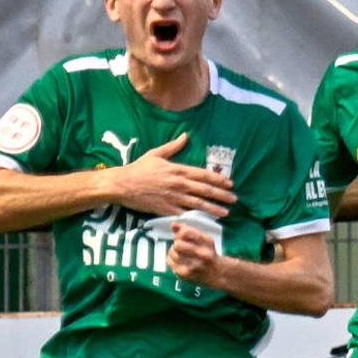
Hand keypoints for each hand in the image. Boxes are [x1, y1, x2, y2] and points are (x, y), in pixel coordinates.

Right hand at [110, 133, 236, 216]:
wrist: (123, 185)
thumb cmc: (139, 169)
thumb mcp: (156, 154)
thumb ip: (173, 147)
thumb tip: (186, 136)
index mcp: (178, 170)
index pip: (203, 174)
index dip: (218, 179)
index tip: (230, 183)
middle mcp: (179, 184)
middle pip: (205, 190)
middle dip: (221, 195)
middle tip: (234, 199)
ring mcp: (173, 198)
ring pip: (198, 204)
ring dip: (214, 209)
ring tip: (226, 212)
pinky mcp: (166, 210)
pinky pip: (184, 215)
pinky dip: (196, 218)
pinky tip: (206, 222)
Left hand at [168, 222, 226, 287]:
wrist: (217, 273)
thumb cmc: (207, 252)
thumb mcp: (203, 239)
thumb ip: (188, 230)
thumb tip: (173, 224)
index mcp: (207, 242)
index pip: (186, 232)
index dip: (179, 233)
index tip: (181, 236)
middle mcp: (203, 254)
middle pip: (178, 245)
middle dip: (176, 243)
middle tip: (179, 246)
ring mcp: (195, 265)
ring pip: (172, 253)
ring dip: (173, 251)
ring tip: (179, 253)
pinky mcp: (186, 274)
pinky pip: (170, 262)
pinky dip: (171, 259)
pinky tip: (177, 260)